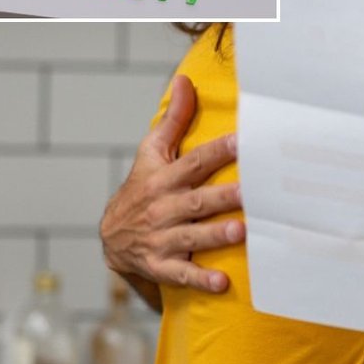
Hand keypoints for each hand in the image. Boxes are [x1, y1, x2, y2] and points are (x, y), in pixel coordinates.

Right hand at [99, 74, 243, 292]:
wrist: (111, 236)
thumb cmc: (142, 188)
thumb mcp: (152, 153)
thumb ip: (174, 120)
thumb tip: (186, 80)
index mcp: (164, 178)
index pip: (194, 161)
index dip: (219, 151)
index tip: (244, 141)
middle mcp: (163, 207)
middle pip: (197, 200)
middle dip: (224, 196)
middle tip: (252, 191)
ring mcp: (161, 238)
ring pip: (191, 236)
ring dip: (216, 234)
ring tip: (241, 231)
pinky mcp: (160, 265)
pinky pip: (181, 274)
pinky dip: (200, 279)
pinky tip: (221, 283)